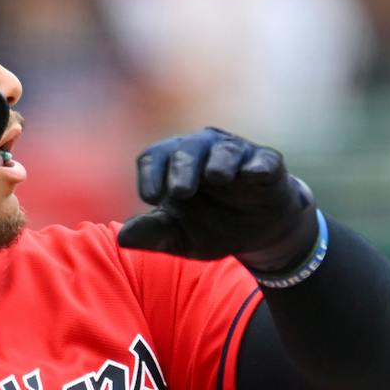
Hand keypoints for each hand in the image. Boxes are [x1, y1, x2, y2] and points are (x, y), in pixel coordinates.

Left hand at [116, 127, 318, 275]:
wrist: (257, 237)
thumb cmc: (211, 228)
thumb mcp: (179, 238)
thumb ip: (153, 235)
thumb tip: (122, 239)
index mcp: (173, 163)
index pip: (154, 157)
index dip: (150, 175)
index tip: (150, 199)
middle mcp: (203, 150)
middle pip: (186, 149)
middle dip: (182, 168)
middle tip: (179, 192)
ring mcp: (236, 154)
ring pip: (224, 149)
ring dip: (218, 162)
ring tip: (216, 178)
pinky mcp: (267, 163)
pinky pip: (262, 159)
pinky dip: (257, 165)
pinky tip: (252, 175)